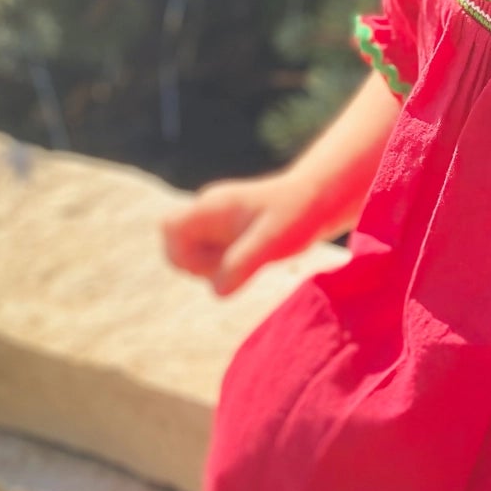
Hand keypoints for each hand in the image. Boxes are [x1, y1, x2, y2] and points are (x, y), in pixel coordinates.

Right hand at [160, 170, 322, 296]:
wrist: (322, 199)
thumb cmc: (298, 215)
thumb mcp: (272, 241)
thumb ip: (243, 262)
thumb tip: (217, 291)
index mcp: (212, 206)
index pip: (169, 227)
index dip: (181, 252)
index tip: (215, 261)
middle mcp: (210, 212)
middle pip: (177, 247)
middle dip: (198, 266)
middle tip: (234, 266)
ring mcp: (218, 223)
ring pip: (195, 257)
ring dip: (215, 269)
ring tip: (251, 259)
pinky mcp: (230, 235)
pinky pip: (214, 260)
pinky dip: (228, 268)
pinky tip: (255, 259)